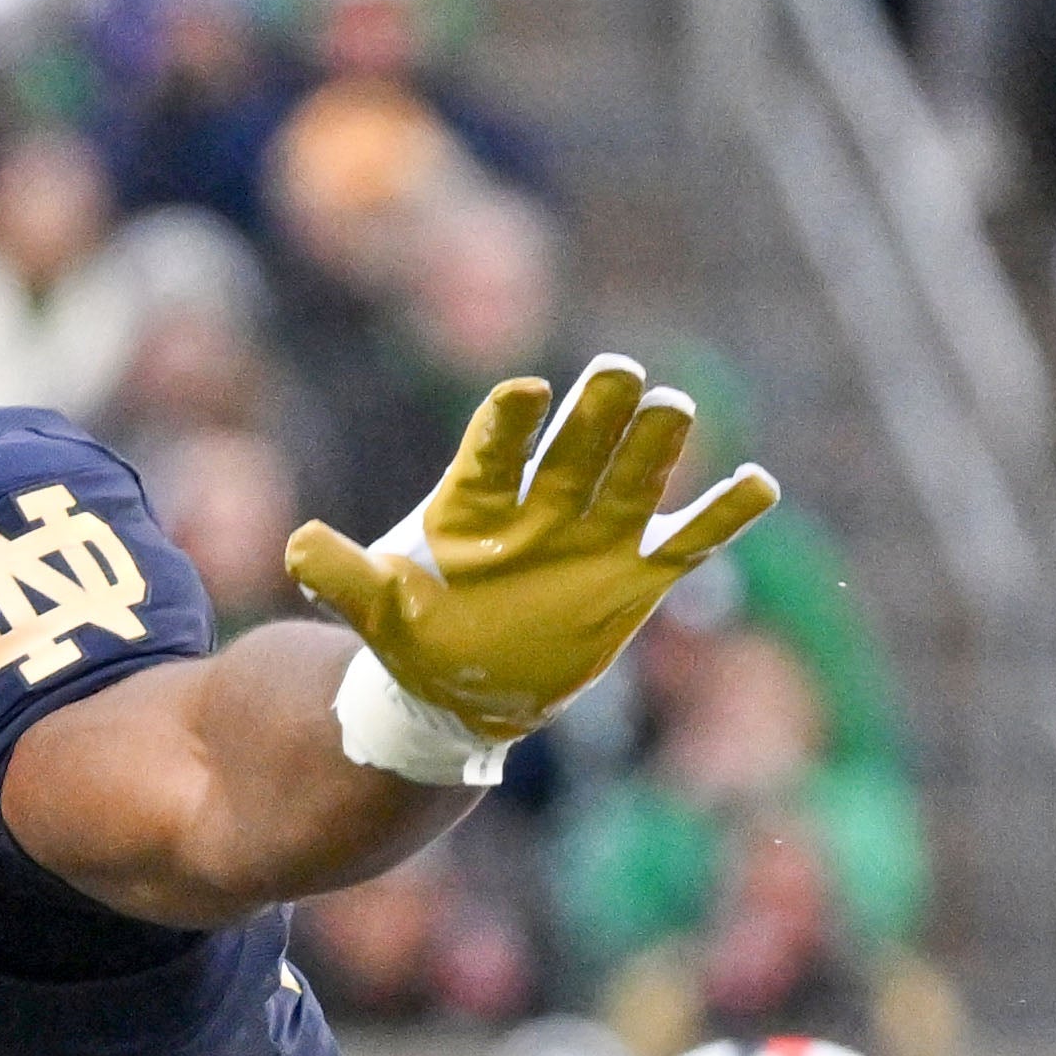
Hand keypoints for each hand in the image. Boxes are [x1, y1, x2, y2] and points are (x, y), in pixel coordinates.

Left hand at [284, 355, 779, 745]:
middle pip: (575, 451)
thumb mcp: (375, 612)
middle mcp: (541, 507)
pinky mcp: (633, 577)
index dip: (508, 425)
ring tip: (674, 407)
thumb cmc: (415, 634)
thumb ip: (342, 579)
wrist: (460, 683)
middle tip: (618, 372)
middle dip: (596, 416)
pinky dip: (722, 516)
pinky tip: (760, 484)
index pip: (494, 452)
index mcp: (477, 504)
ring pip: (633, 483)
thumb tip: (294, 548)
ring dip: (654, 447)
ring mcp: (592, 538)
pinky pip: (686, 543)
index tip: (523, 396)